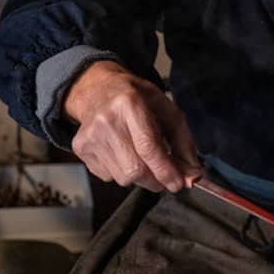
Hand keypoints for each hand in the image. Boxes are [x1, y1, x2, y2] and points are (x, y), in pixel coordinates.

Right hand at [65, 61, 203, 191]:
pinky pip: (108, 177)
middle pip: (134, 169)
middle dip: (155, 180)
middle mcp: (106, 120)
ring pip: (122, 178)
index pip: (149, 147)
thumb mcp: (167, 110)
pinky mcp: (80, 148)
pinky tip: (122, 153)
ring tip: (140, 156)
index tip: (179, 184)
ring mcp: (90, 136)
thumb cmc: (138, 100)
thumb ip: (184, 142)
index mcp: (130, 104)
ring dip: (139, 176)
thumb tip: (193, 175)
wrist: (98, 90)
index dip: (166, 171)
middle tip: (165, 176)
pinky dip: (121, 172)